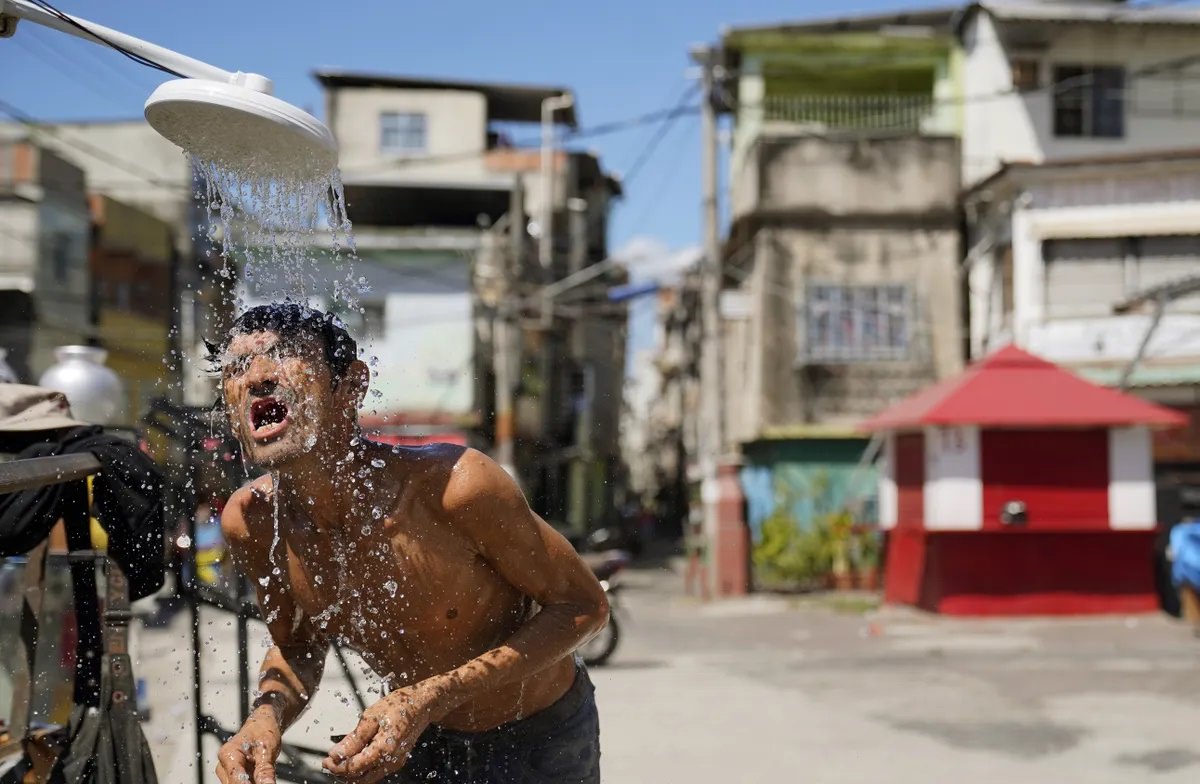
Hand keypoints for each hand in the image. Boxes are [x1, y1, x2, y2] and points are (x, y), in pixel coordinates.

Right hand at [216, 708, 281, 783]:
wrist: (262, 725)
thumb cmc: (263, 732)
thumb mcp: (267, 748)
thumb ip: (265, 769)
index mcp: (229, 753)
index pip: (236, 777)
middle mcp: (223, 765)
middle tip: (265, 781)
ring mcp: (227, 772)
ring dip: (252, 783)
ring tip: (265, 778)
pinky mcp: (233, 776)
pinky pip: (241, 783)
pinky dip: (252, 783)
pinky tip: (262, 780)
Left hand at [323, 681, 445, 781]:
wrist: (422, 704)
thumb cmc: (399, 706)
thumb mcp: (371, 717)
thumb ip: (353, 739)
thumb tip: (336, 754)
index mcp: (384, 749)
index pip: (354, 768)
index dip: (337, 767)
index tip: (326, 760)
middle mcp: (391, 761)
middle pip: (360, 778)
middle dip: (342, 773)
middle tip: (329, 762)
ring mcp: (394, 763)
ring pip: (368, 777)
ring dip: (351, 772)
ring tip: (340, 759)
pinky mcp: (395, 760)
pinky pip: (375, 771)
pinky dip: (362, 768)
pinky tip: (354, 756)